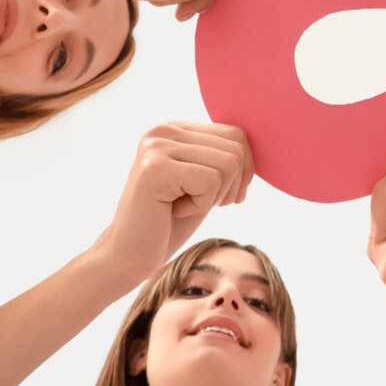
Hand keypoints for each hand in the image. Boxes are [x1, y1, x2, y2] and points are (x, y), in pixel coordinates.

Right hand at [96, 122, 253, 277]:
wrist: (127, 256)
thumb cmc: (168, 224)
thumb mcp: (203, 183)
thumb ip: (223, 159)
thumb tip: (258, 148)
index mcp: (176, 129)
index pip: (236, 134)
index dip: (243, 171)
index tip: (221, 196)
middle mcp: (164, 130)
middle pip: (237, 148)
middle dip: (231, 186)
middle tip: (200, 204)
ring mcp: (157, 146)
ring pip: (229, 164)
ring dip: (213, 196)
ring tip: (182, 205)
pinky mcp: (154, 168)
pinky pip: (211, 181)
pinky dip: (200, 205)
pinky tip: (172, 210)